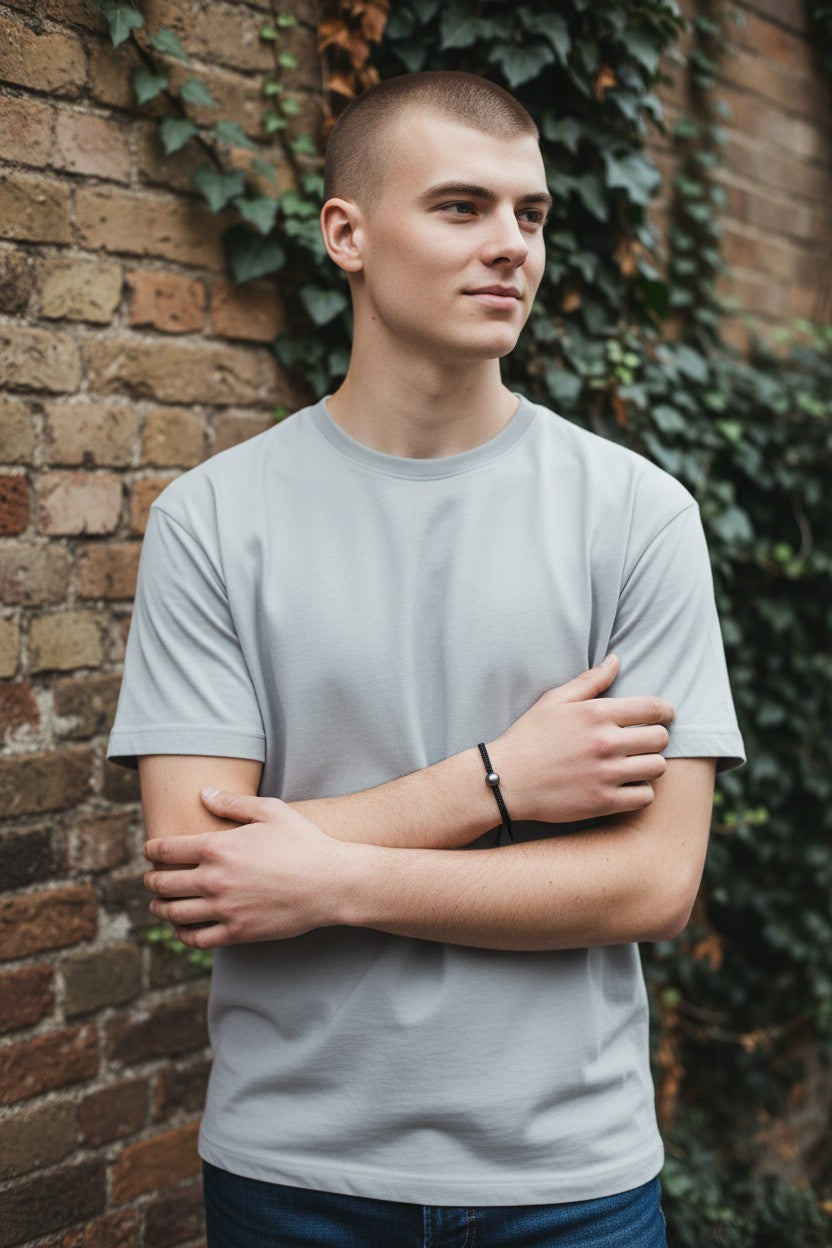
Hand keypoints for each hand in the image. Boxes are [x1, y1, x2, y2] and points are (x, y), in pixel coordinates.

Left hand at [144, 793, 350, 947]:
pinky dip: (182, 934)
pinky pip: (197, 939)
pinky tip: (182, 928)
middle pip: (163, 884)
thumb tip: (204, 794)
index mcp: (218, 847)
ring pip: (174, 914)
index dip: (151, 850)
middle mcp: (215, 879)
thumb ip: (233, 803)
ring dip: (160, 908)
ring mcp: (225, 909)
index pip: (166, 850)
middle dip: (151, 880)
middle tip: (150, 879)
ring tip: (159, 905)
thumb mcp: (271, 811)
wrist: (332, 883)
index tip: (150, 851)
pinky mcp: (238, 933)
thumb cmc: (304, 842)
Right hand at [489, 655, 673, 823]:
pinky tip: (627, 784)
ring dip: (650, 764)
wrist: (506, 779)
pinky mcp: (603, 802)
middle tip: (644, 741)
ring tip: (635, 763)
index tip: (664, 716)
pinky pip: (645, 796)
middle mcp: (606, 743)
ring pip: (657, 767)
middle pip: (660, 738)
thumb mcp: (554, 700)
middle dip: (656, 737)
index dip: (665, 711)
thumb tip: (616, 660)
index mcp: (596, 714)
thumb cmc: (529, 737)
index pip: (653, 708)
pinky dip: (641, 791)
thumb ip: (589, 681)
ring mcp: (606, 774)